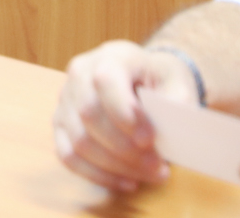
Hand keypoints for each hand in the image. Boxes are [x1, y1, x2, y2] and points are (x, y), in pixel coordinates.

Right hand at [53, 40, 198, 190]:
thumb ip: (177, 100)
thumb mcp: (178, 82)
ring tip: (149, 175)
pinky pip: (68, 155)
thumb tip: (171, 125)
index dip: (124, 113)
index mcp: (111, 56)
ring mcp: (65, 99)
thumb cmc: (161, 81)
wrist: (144, 77)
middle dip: (124, 148)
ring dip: (115, 166)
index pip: (105, 81)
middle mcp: (80, 73)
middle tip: (158, 167)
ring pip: (79, 140)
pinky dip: (97, 175)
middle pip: (88, 114)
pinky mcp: (61, 124)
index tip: (149, 139)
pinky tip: (126, 183)